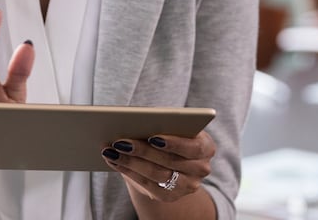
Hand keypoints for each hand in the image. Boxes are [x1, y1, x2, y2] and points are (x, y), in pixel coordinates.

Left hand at [101, 130, 215, 202]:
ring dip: (131, 163)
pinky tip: (114, 162)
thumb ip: (163, 125)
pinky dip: (129, 172)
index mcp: (206, 147)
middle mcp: (201, 169)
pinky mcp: (170, 196)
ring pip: (156, 175)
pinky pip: (148, 186)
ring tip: (111, 152)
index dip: (173, 143)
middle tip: (120, 141)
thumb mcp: (174, 129)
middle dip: (142, 151)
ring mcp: (187, 186)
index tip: (153, 137)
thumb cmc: (173, 137)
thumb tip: (136, 121)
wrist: (175, 163)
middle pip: (170, 161)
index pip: (193, 147)